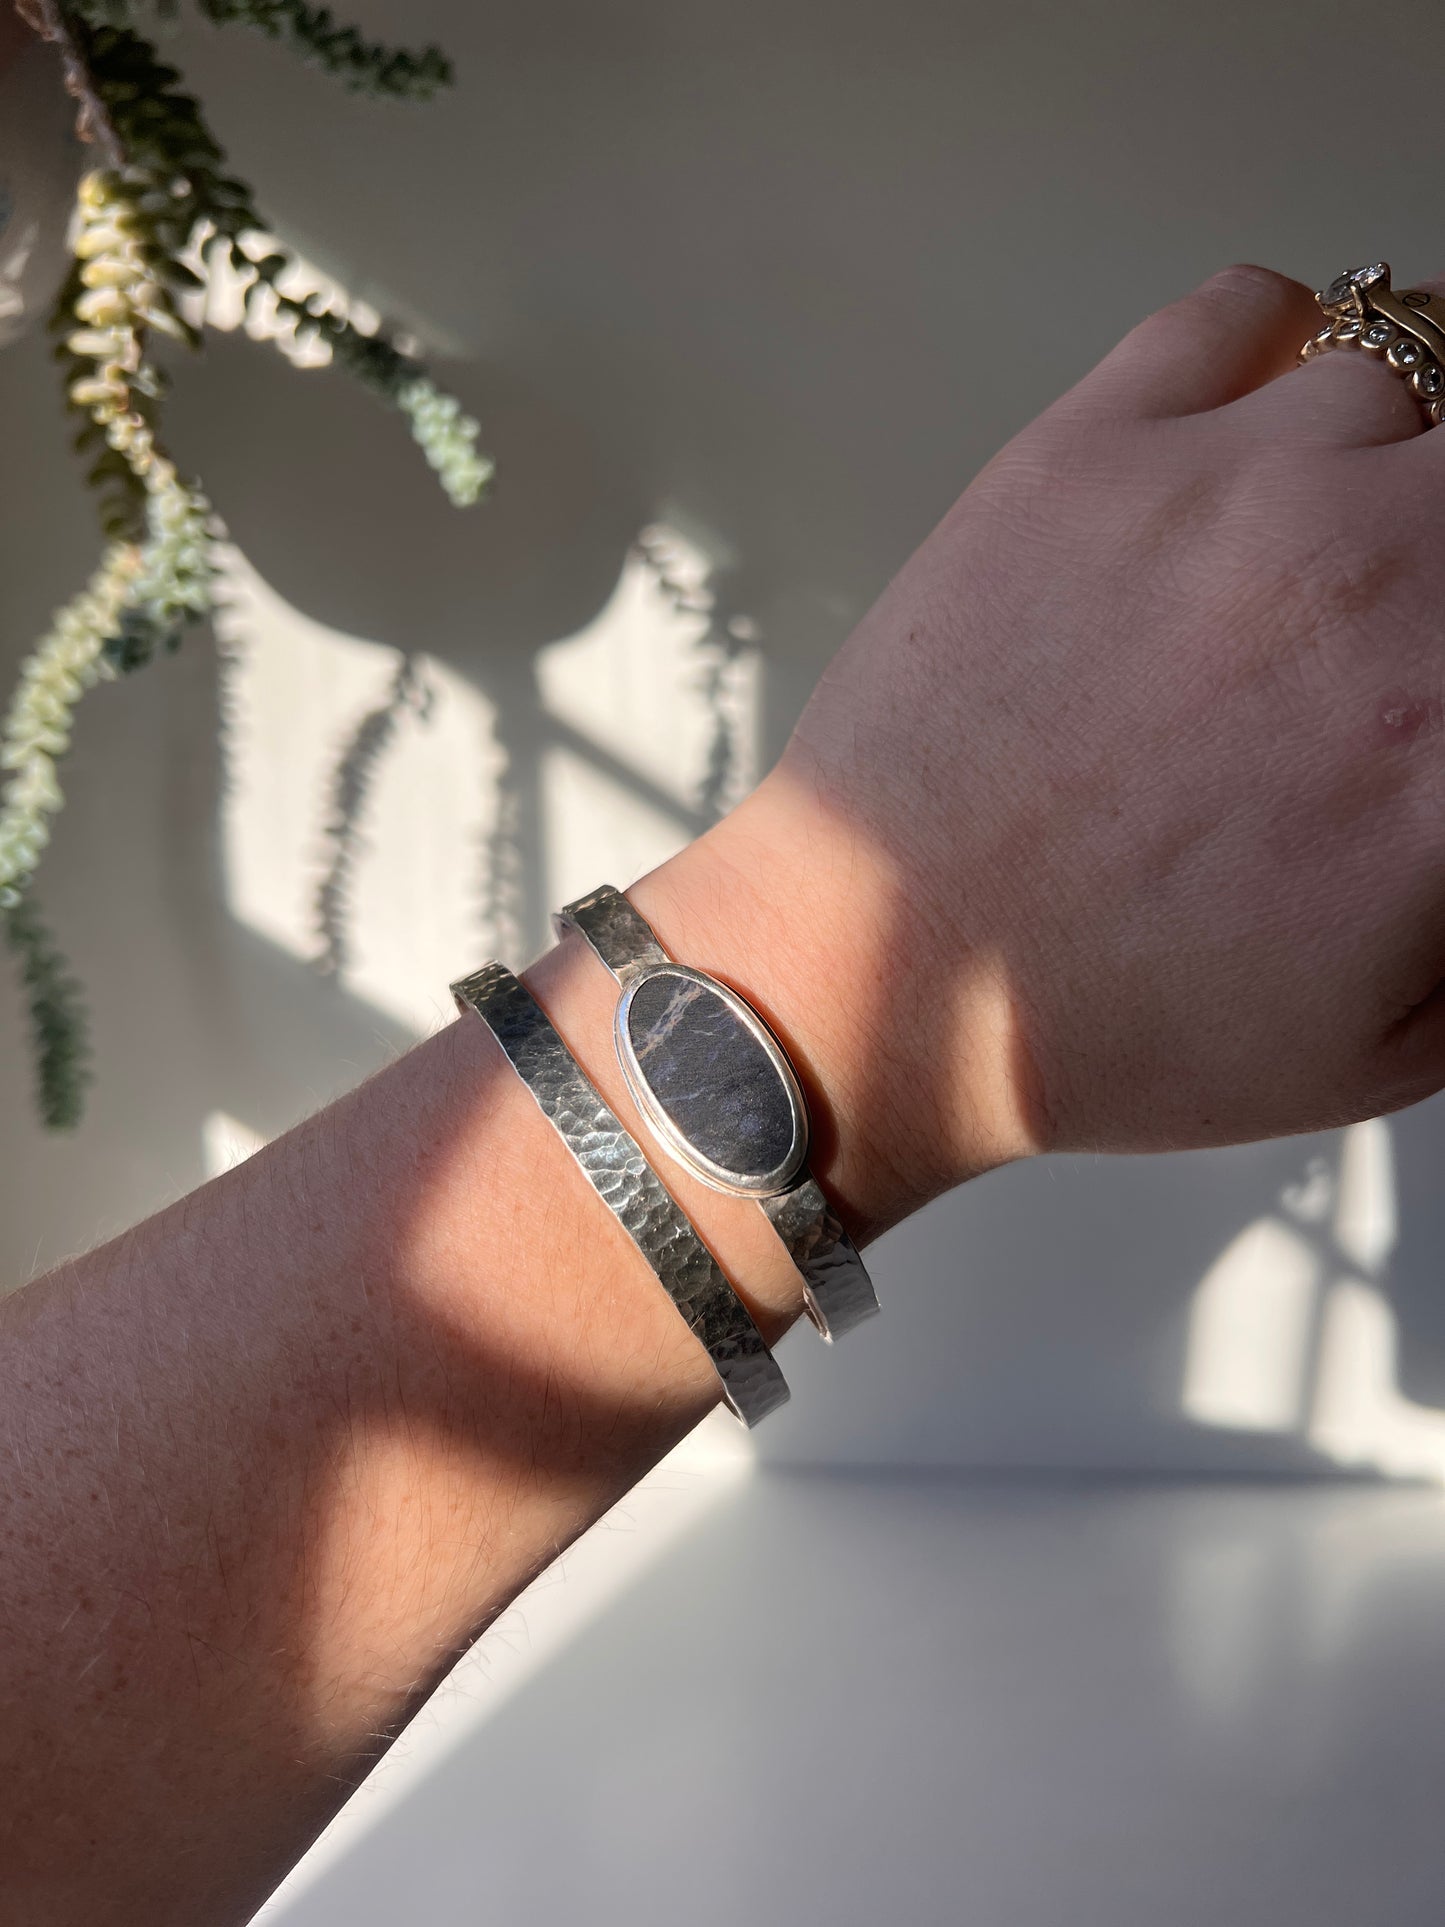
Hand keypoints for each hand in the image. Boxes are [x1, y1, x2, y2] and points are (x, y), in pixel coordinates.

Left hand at [641, 266, 1444, 1224]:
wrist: (893, 973)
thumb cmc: (1105, 1022)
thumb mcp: (1387, 1043)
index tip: (1438, 670)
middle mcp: (1369, 583)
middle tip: (1395, 598)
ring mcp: (1228, 494)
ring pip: (1401, 373)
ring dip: (1382, 452)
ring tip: (1327, 530)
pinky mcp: (1091, 451)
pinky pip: (1247, 310)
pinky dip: (1277, 347)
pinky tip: (1254, 425)